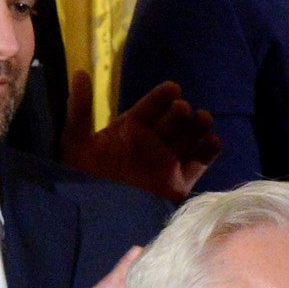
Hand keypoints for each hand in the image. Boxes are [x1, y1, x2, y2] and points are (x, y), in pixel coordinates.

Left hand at [63, 73, 221, 202]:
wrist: (99, 216)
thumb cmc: (85, 177)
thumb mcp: (76, 139)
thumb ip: (80, 108)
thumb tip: (80, 72)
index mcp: (130, 129)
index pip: (151, 107)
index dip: (162, 97)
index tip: (172, 88)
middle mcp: (151, 143)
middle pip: (174, 121)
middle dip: (181, 113)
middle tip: (182, 110)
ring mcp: (167, 162)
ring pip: (189, 138)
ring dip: (198, 127)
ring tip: (203, 118)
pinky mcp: (178, 183)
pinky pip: (199, 164)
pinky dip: (208, 153)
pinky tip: (213, 141)